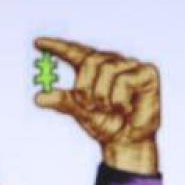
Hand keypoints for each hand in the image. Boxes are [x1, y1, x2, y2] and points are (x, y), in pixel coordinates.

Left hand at [34, 37, 160, 175]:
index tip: (38, 43)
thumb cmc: (105, 124)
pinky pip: (124, 80)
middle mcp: (111, 62)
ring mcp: (130, 65)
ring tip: (110, 109)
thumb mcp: (80, 112)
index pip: (74, 51)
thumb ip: (63, 101)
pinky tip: (125, 108)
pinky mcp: (146, 72)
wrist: (127, 141)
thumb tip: (38, 97)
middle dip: (85, 88)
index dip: (57, 46)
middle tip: (90, 106)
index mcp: (93, 68)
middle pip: (90, 61)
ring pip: (107, 70)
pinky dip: (119, 100)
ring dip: (103, 97)